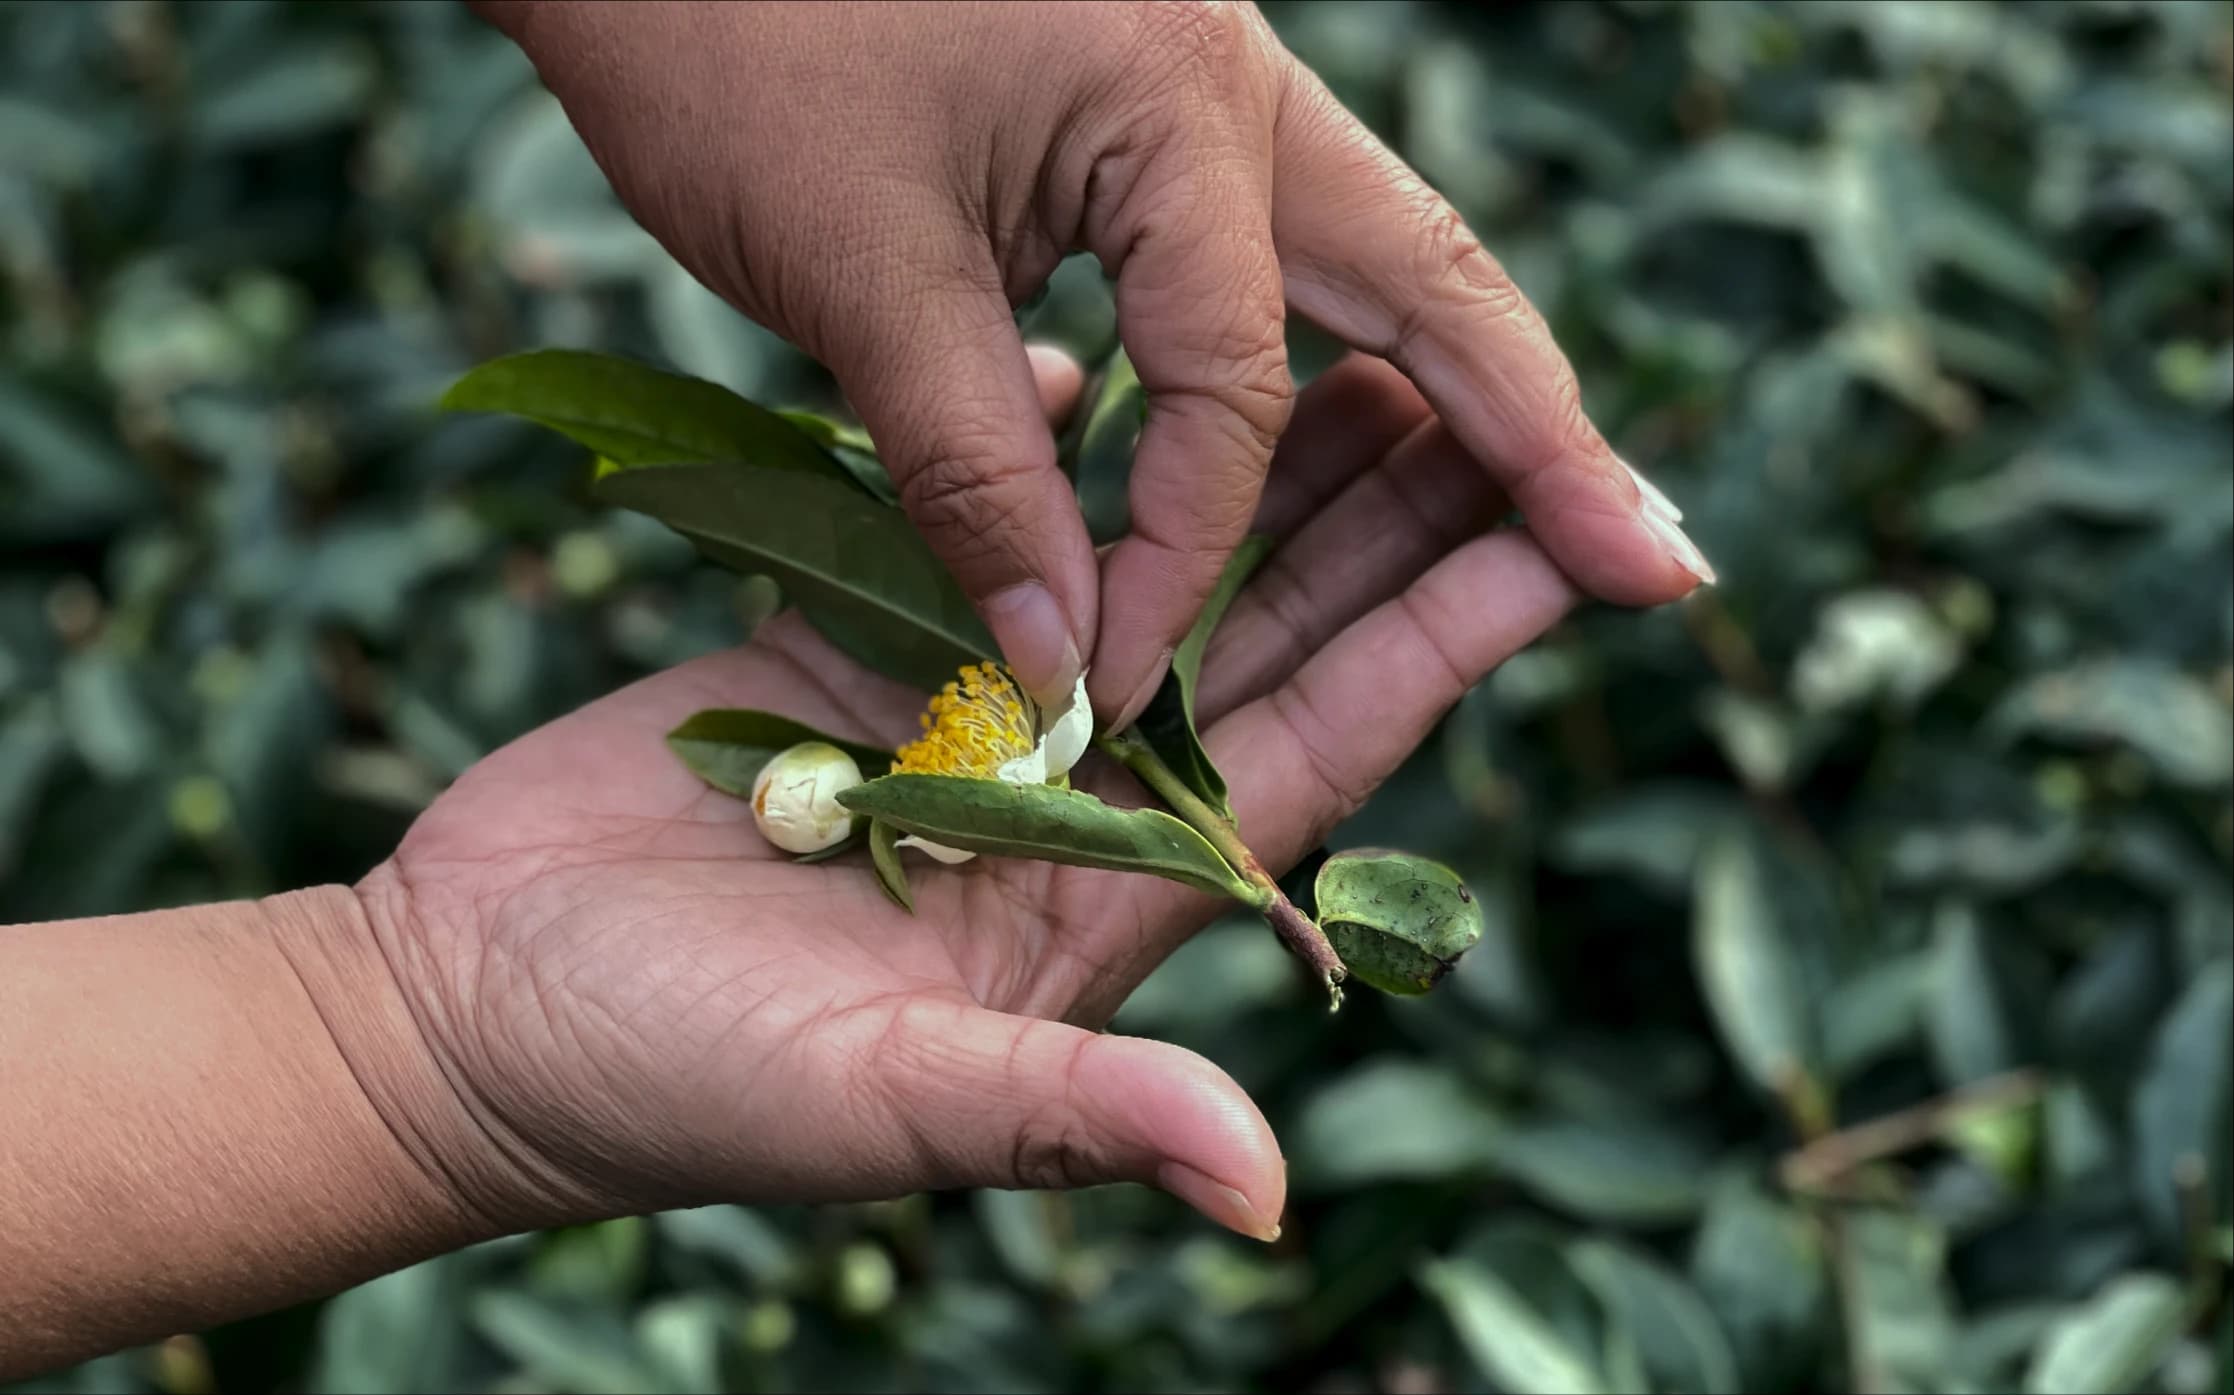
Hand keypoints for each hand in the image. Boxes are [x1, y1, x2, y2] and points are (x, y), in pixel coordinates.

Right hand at [355, 354, 1578, 1240]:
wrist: (470, 1011)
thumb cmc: (672, 1090)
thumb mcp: (885, 1108)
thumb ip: (1072, 1115)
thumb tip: (1266, 1188)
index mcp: (1103, 901)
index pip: (1313, 752)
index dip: (1440, 648)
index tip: (1562, 548)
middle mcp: (1062, 796)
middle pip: (1259, 635)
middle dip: (1378, 523)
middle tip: (1492, 397)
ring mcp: (960, 714)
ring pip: (1140, 560)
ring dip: (1243, 462)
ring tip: (1346, 350)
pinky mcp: (847, 647)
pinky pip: (976, 526)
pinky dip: (1048, 447)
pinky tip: (1125, 363)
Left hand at [471, 0, 1706, 725]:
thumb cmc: (719, 30)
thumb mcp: (857, 268)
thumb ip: (976, 473)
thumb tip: (1066, 656)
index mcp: (1182, 110)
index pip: (1238, 395)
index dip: (1176, 558)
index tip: (1107, 678)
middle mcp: (1229, 87)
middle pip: (1432, 281)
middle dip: (1543, 434)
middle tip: (1655, 566)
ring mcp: (1193, 85)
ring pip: (1370, 256)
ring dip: (1464, 384)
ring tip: (1560, 509)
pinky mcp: (1132, 107)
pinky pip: (1264, 248)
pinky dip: (1325, 346)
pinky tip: (1364, 424)